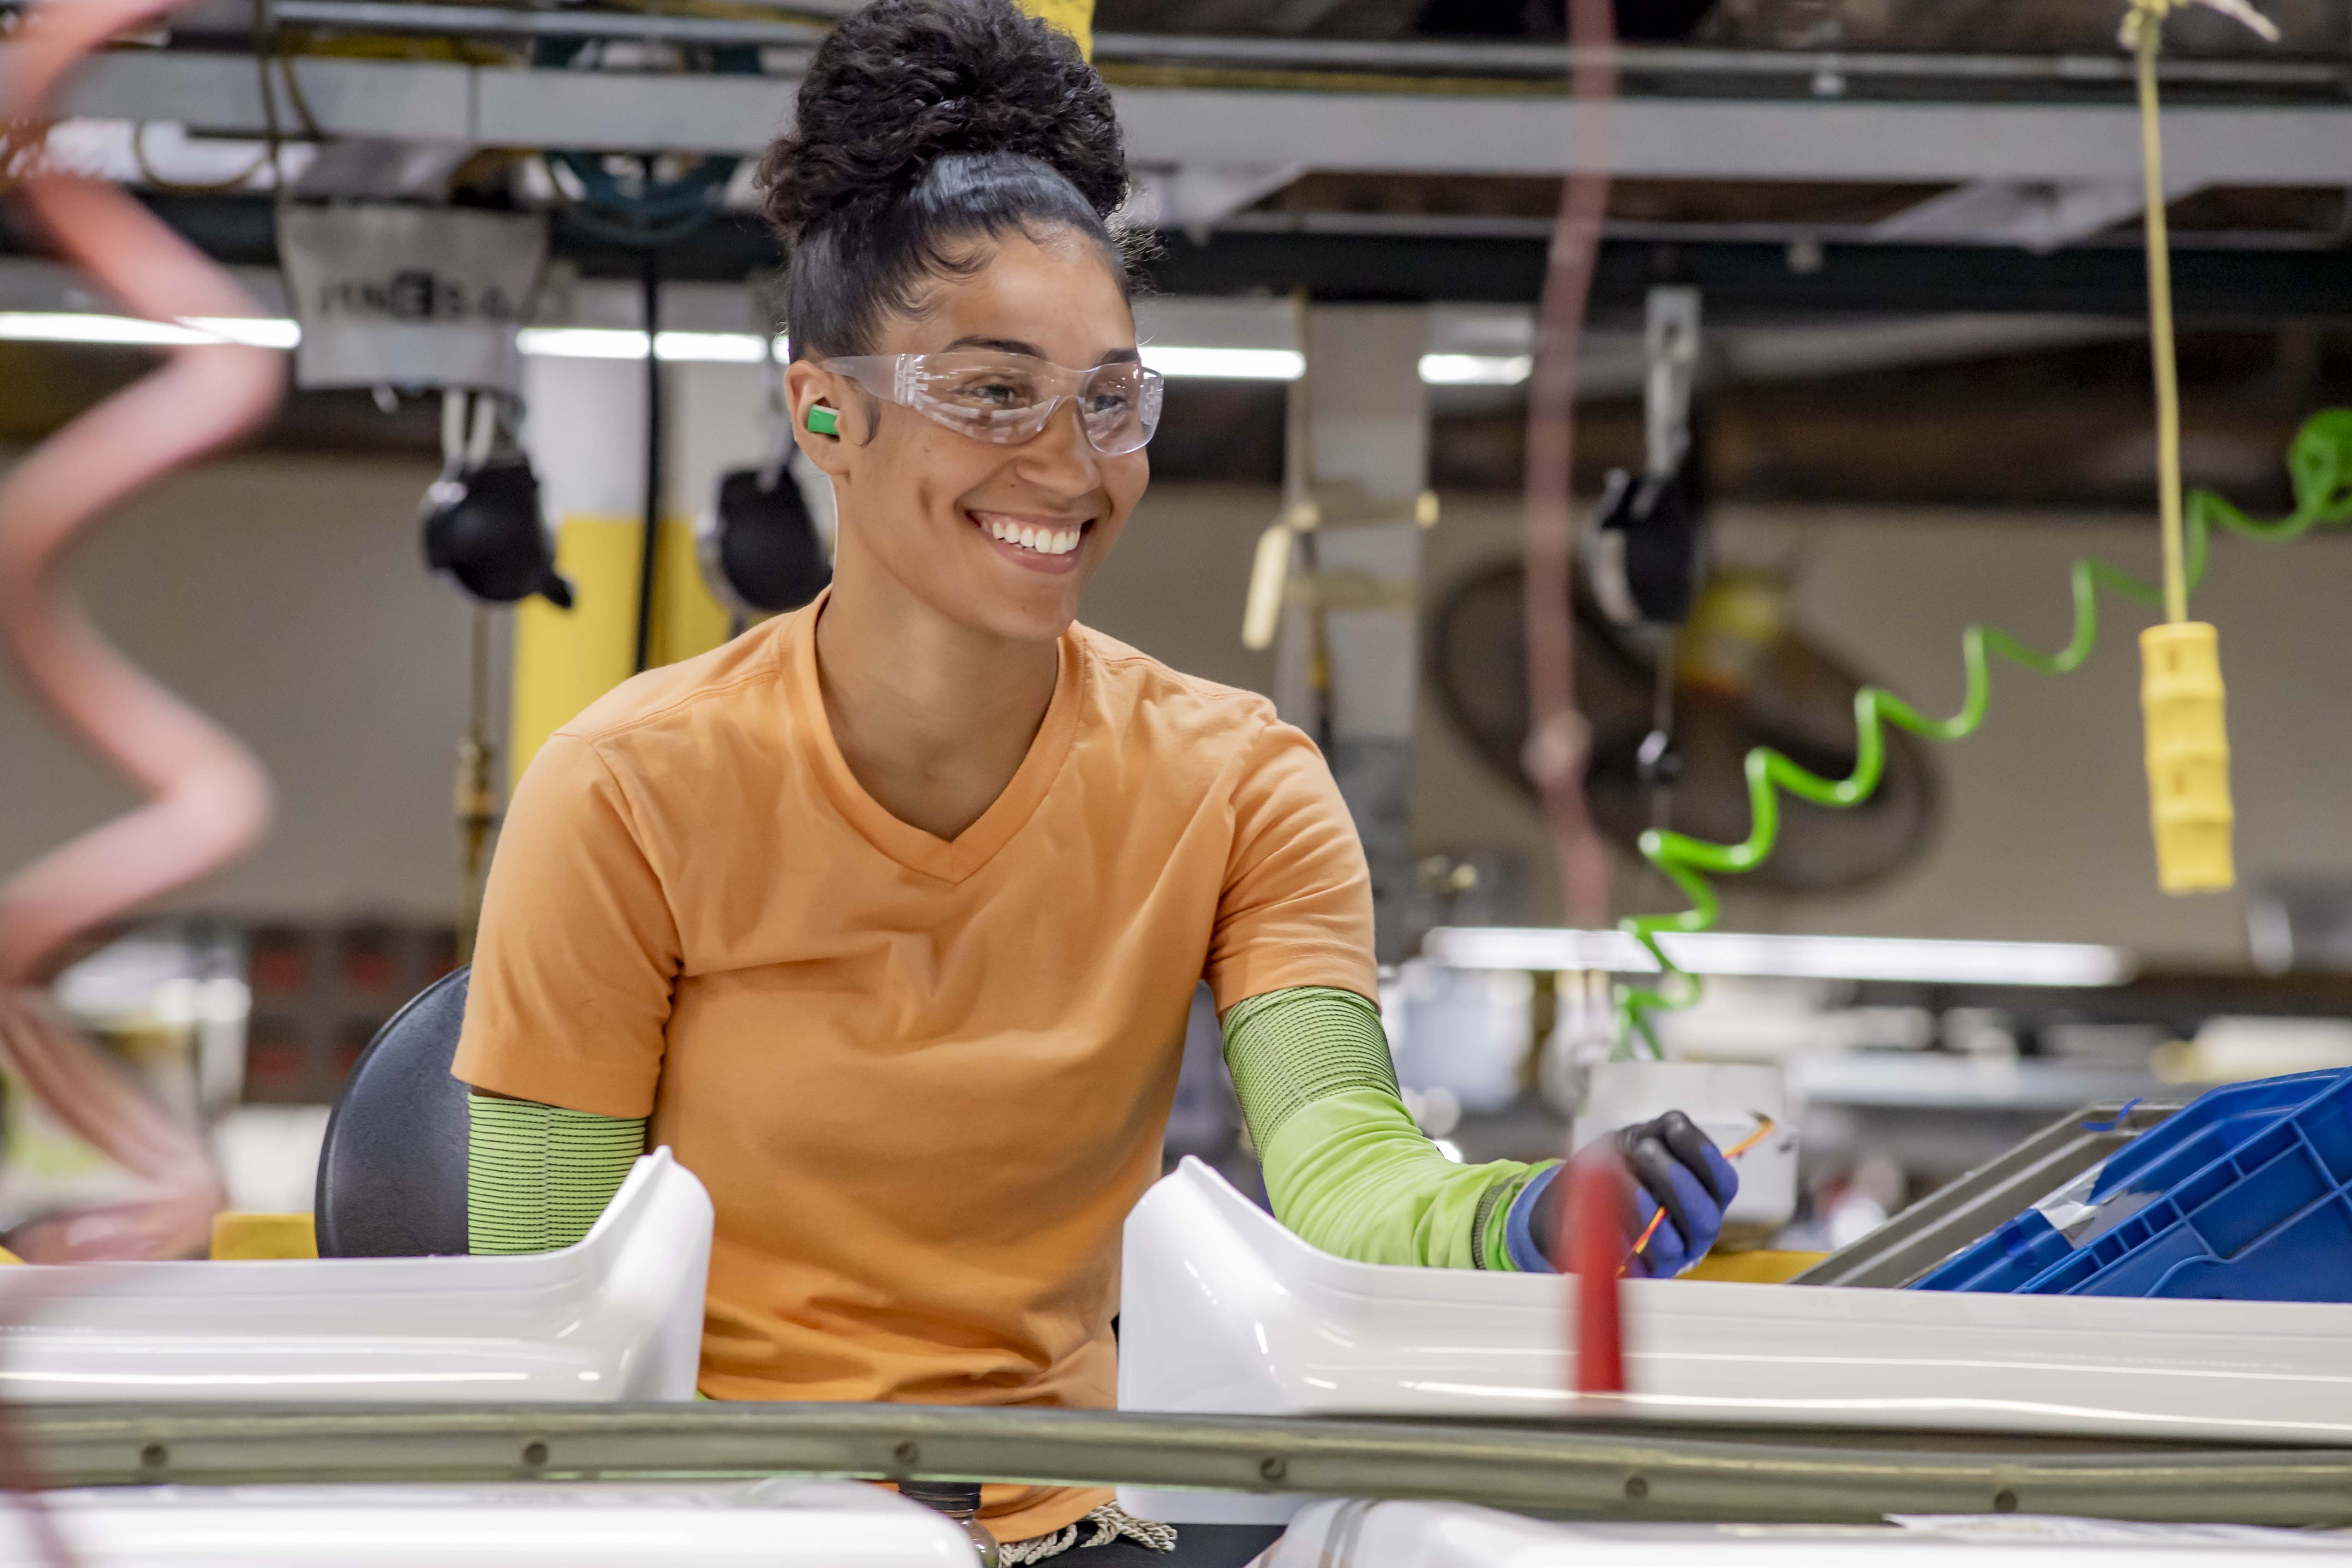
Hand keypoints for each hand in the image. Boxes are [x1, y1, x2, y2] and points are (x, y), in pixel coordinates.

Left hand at [1613, 1110, 1737, 1276]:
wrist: (1583, 1202)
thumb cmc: (1624, 1168)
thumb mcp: (1643, 1141)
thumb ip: (1662, 1131)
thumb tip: (1675, 1124)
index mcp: (1707, 1196)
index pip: (1723, 1182)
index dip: (1705, 1156)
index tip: (1674, 1128)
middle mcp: (1699, 1228)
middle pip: (1706, 1214)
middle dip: (1676, 1179)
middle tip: (1643, 1149)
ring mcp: (1678, 1253)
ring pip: (1681, 1239)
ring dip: (1653, 1207)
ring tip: (1627, 1179)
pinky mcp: (1650, 1271)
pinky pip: (1650, 1257)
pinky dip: (1636, 1230)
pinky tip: (1617, 1208)